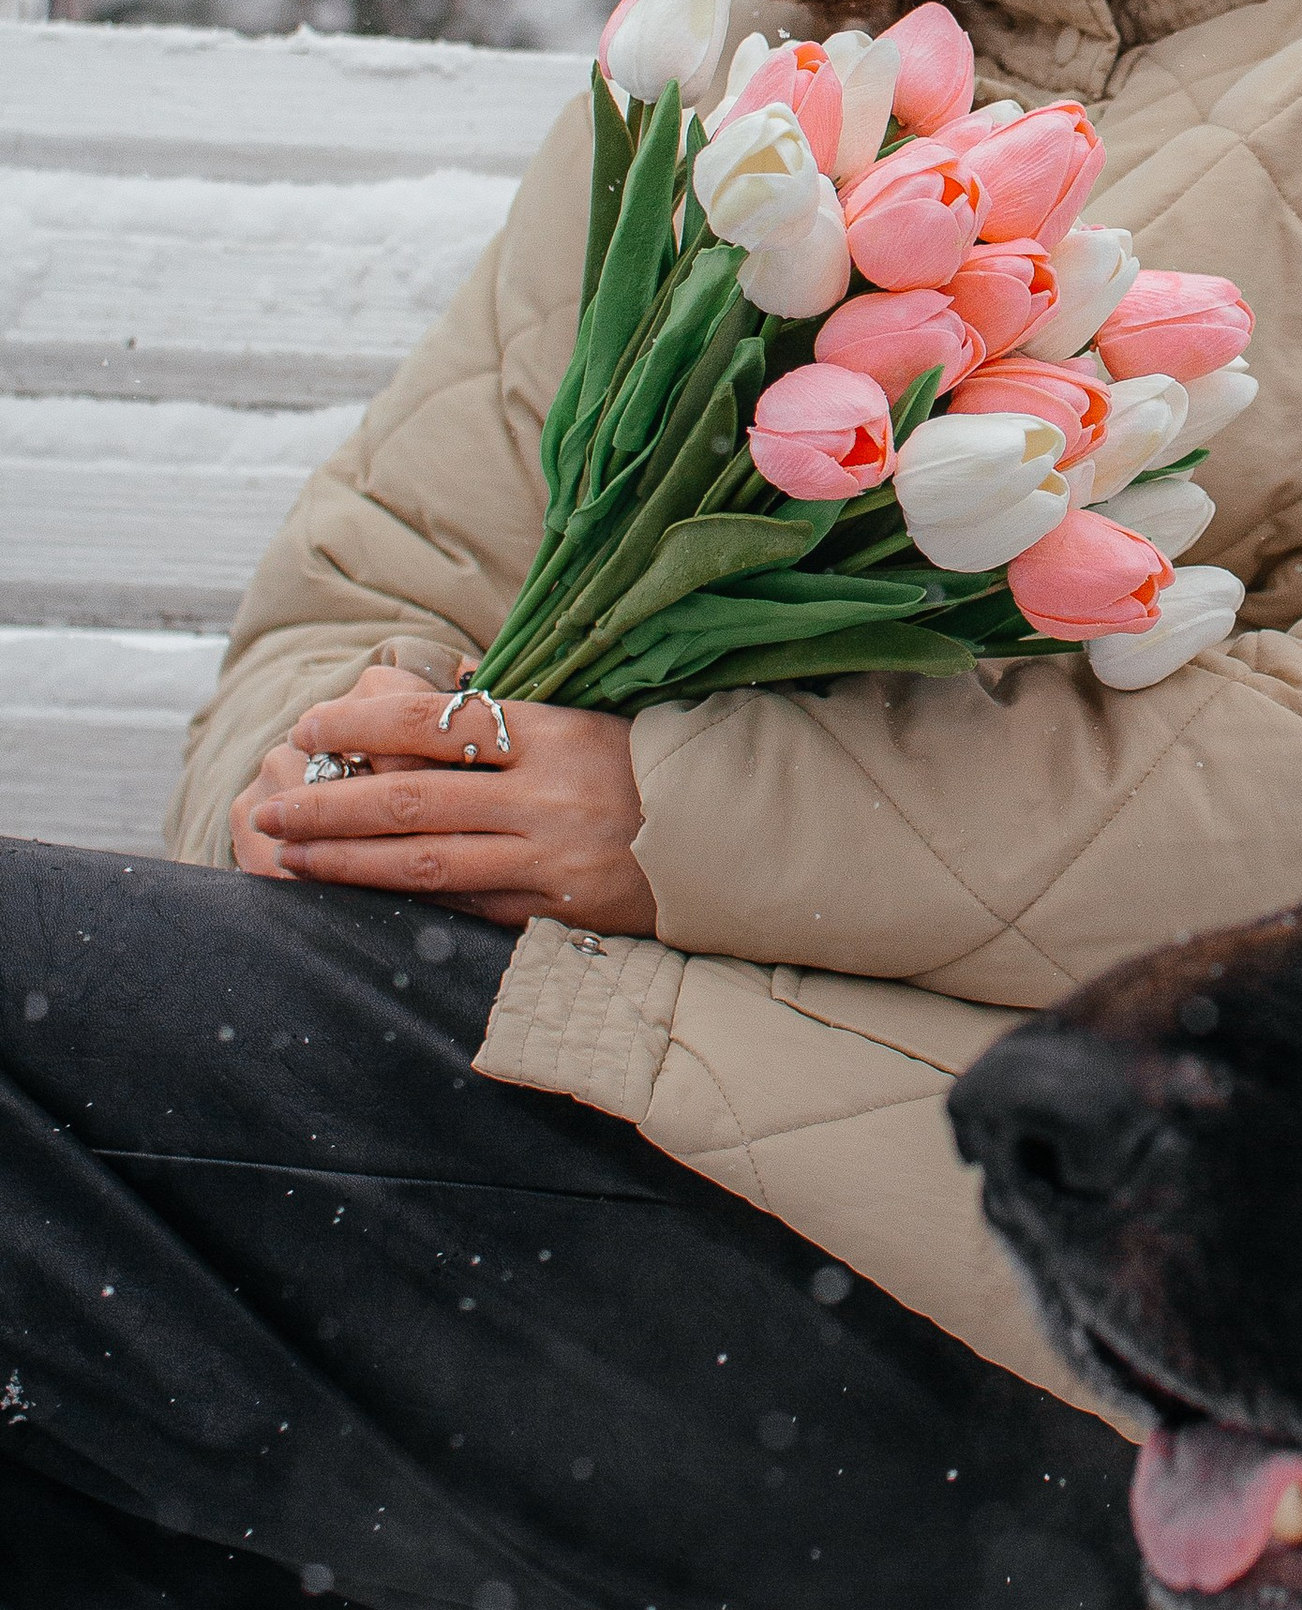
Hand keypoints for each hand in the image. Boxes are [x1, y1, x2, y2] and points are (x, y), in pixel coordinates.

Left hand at [232, 665, 656, 935]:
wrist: (726, 834)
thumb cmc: (642, 762)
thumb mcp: (582, 716)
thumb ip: (500, 712)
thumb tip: (404, 698)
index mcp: (553, 732)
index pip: (435, 722)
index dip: (360, 725)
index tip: (307, 728)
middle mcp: (547, 796)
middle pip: (411, 801)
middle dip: (327, 805)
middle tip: (267, 807)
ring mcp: (551, 860)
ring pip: (426, 863)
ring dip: (346, 862)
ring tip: (289, 856)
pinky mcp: (558, 912)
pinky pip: (467, 906)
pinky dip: (407, 899)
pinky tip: (358, 896)